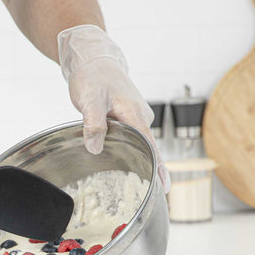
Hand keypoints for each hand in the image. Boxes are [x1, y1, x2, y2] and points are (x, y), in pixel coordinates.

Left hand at [58, 25, 168, 190]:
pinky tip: (126, 164)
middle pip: (149, 148)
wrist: (94, 59)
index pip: (151, 146)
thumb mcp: (89, 100)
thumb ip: (93, 124)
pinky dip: (132, 150)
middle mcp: (140, 117)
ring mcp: (136, 117)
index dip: (158, 168)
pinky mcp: (130, 118)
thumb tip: (95, 148)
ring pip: (140, 143)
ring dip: (140, 161)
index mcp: (135, 114)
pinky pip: (134, 138)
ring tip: (140, 185)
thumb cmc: (93, 77)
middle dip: (151, 170)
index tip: (165, 187)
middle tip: (151, 195)